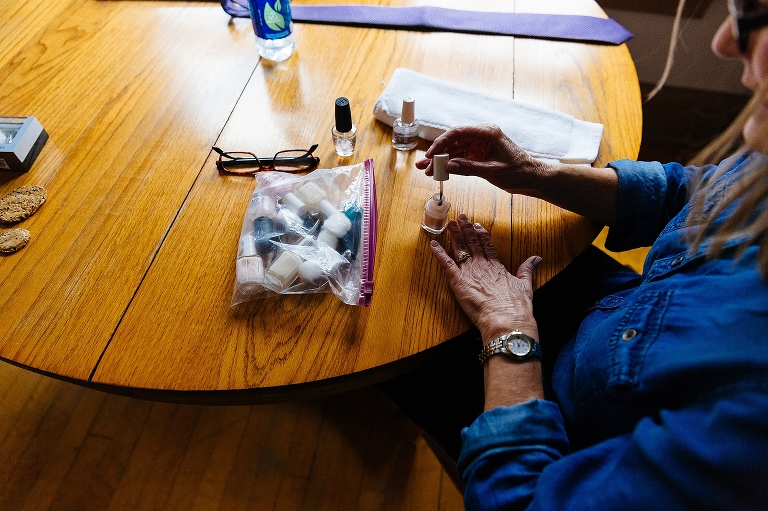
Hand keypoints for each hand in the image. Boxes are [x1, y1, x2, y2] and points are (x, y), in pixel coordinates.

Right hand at [415, 124, 547, 192]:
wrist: (532, 178)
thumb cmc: (518, 172)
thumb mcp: (492, 171)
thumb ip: (468, 168)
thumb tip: (447, 167)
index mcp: (487, 132)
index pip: (458, 133)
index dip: (441, 143)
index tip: (431, 155)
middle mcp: (482, 135)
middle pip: (453, 141)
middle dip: (438, 154)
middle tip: (425, 166)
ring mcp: (480, 145)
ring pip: (455, 150)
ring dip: (442, 160)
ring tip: (427, 171)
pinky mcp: (480, 154)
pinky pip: (461, 157)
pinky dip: (450, 164)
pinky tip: (440, 171)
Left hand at [430, 214, 540, 343]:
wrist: (506, 318)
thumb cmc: (516, 306)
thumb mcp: (526, 285)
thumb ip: (527, 269)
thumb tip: (536, 258)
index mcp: (497, 266)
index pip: (487, 246)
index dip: (481, 235)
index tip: (477, 225)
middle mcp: (482, 266)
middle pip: (472, 243)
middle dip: (466, 229)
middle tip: (461, 217)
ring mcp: (470, 272)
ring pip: (460, 249)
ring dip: (454, 236)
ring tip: (449, 224)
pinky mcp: (458, 281)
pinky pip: (446, 264)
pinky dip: (438, 254)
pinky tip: (433, 244)